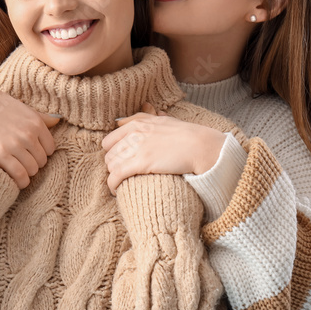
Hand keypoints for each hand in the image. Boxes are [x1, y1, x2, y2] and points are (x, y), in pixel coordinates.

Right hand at [0, 82, 60, 188]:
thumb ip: (40, 116)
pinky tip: (16, 181)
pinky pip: (19, 175)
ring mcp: (15, 144)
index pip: (50, 148)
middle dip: (33, 163)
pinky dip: (20, 182)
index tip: (30, 154)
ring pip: (32, 170)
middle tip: (21, 162)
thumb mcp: (21, 107)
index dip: (40, 153)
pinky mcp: (0, 154)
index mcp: (35, 122)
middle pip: (41, 161)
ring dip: (26, 173)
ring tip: (17, 170)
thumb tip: (58, 119)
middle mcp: (28, 134)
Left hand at [101, 102, 226, 194]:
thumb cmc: (185, 135)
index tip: (120, 162)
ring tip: (122, 184)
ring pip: (111, 165)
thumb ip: (142, 119)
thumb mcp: (161, 120)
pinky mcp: (141, 163)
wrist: (201, 146)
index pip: (109, 141)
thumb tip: (123, 121)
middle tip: (123, 175)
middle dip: (114, 166)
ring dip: (114, 176)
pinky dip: (112, 185)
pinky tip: (117, 191)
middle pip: (109, 154)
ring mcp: (137, 148)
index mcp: (136, 124)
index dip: (113, 154)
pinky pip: (116, 176)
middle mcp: (133, 134)